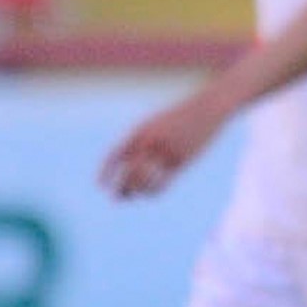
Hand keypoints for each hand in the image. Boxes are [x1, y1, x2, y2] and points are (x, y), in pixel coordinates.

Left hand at [100, 96, 228, 198]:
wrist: (207, 109)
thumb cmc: (178, 116)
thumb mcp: (155, 124)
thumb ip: (140, 142)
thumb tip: (127, 164)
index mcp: (140, 131)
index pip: (115, 155)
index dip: (105, 172)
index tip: (100, 185)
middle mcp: (151, 143)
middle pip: (128, 173)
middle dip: (120, 188)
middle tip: (116, 197)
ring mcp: (167, 153)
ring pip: (145, 181)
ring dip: (136, 192)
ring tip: (131, 196)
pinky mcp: (182, 162)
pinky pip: (163, 182)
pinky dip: (153, 191)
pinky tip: (149, 193)